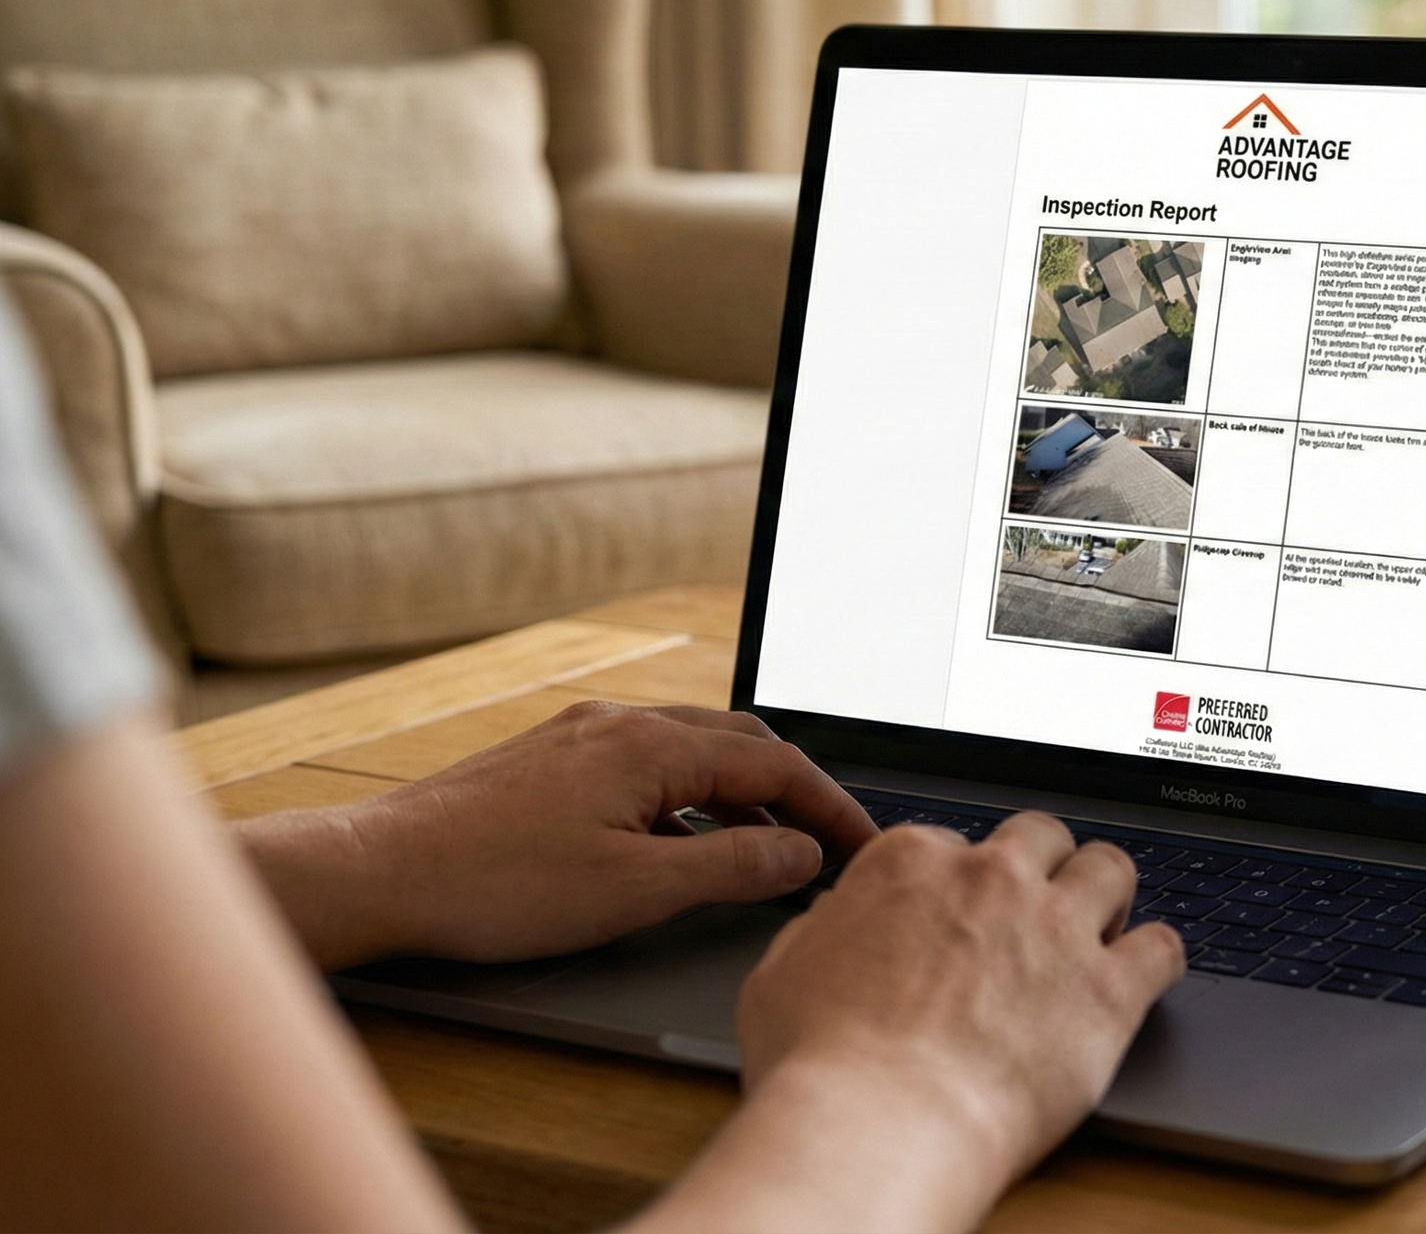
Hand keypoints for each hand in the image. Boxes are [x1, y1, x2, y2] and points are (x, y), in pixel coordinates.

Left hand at [238, 702, 880, 969]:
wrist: (375, 873)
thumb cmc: (491, 886)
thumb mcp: (633, 891)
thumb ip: (731, 869)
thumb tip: (798, 854)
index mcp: (651, 746)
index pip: (776, 767)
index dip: (830, 809)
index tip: (860, 849)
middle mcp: (620, 724)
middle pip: (740, 745)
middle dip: (794, 792)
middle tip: (826, 845)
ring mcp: (580, 737)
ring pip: (692, 752)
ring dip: (741, 795)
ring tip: (766, 851)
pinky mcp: (549, 760)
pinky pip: (647, 763)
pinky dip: (690, 798)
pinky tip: (680, 844)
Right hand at [640, 813, 1184, 1231]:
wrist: (882, 1126)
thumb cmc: (821, 1065)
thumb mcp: (784, 973)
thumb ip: (828, 930)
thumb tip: (841, 922)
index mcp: (912, 863)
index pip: (951, 842)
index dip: (957, 881)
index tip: (958, 911)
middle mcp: (992, 878)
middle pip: (1039, 837)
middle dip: (1039, 867)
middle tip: (1033, 909)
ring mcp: (1058, 928)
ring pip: (1111, 867)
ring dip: (1105, 893)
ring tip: (1098, 927)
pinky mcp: (1110, 990)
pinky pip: (1164, 947)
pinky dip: (1158, 956)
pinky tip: (1146, 972)